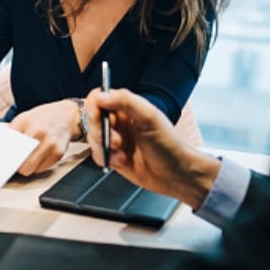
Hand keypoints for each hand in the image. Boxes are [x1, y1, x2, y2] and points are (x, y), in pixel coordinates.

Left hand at [8, 99, 79, 175]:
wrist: (66, 116)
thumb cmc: (42, 119)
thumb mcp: (23, 119)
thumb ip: (12, 133)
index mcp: (25, 121)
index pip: (8, 145)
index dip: (4, 155)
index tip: (0, 160)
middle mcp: (38, 132)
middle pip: (19, 161)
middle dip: (15, 164)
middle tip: (14, 161)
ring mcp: (50, 143)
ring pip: (30, 169)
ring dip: (26, 167)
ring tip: (28, 157)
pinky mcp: (58, 153)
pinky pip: (41, 169)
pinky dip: (37, 166)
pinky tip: (39, 156)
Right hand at [85, 88, 219, 208]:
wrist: (176, 174)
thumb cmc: (169, 144)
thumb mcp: (150, 117)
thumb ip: (126, 101)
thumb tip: (102, 96)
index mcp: (128, 108)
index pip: (100, 97)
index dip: (95, 106)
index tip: (99, 115)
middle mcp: (120, 122)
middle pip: (92, 119)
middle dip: (101, 130)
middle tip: (117, 139)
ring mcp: (116, 139)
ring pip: (93, 138)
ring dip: (104, 146)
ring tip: (121, 151)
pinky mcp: (113, 156)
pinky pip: (97, 155)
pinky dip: (106, 158)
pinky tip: (121, 161)